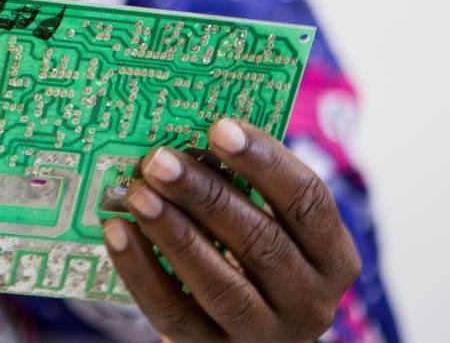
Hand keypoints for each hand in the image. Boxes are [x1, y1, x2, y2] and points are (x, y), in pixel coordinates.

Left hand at [101, 120, 360, 342]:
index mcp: (332, 257)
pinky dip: (142, 271)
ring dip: (174, 233)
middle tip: (160, 160)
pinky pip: (174, 313)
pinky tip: (117, 232)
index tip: (219, 128)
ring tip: (137, 194)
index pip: (308, 202)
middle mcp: (309, 303)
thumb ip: (244, 184)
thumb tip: (186, 127)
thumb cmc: (254, 253)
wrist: (243, 329)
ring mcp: (263, 334)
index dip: (265, 162)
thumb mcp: (270, 222)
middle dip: (206, 196)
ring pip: (220, 284)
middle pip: (260, 243)